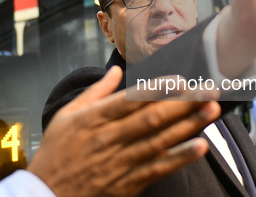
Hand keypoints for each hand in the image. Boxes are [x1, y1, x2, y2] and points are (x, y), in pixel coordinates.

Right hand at [27, 66, 220, 196]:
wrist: (44, 195)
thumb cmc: (56, 152)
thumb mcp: (67, 115)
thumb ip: (96, 92)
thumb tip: (115, 71)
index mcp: (94, 118)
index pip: (131, 100)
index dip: (158, 89)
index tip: (182, 79)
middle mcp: (110, 138)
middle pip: (153, 117)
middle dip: (184, 102)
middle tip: (209, 89)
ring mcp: (120, 161)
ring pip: (160, 140)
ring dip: (189, 124)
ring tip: (211, 111)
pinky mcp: (127, 183)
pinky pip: (158, 168)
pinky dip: (179, 157)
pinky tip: (200, 146)